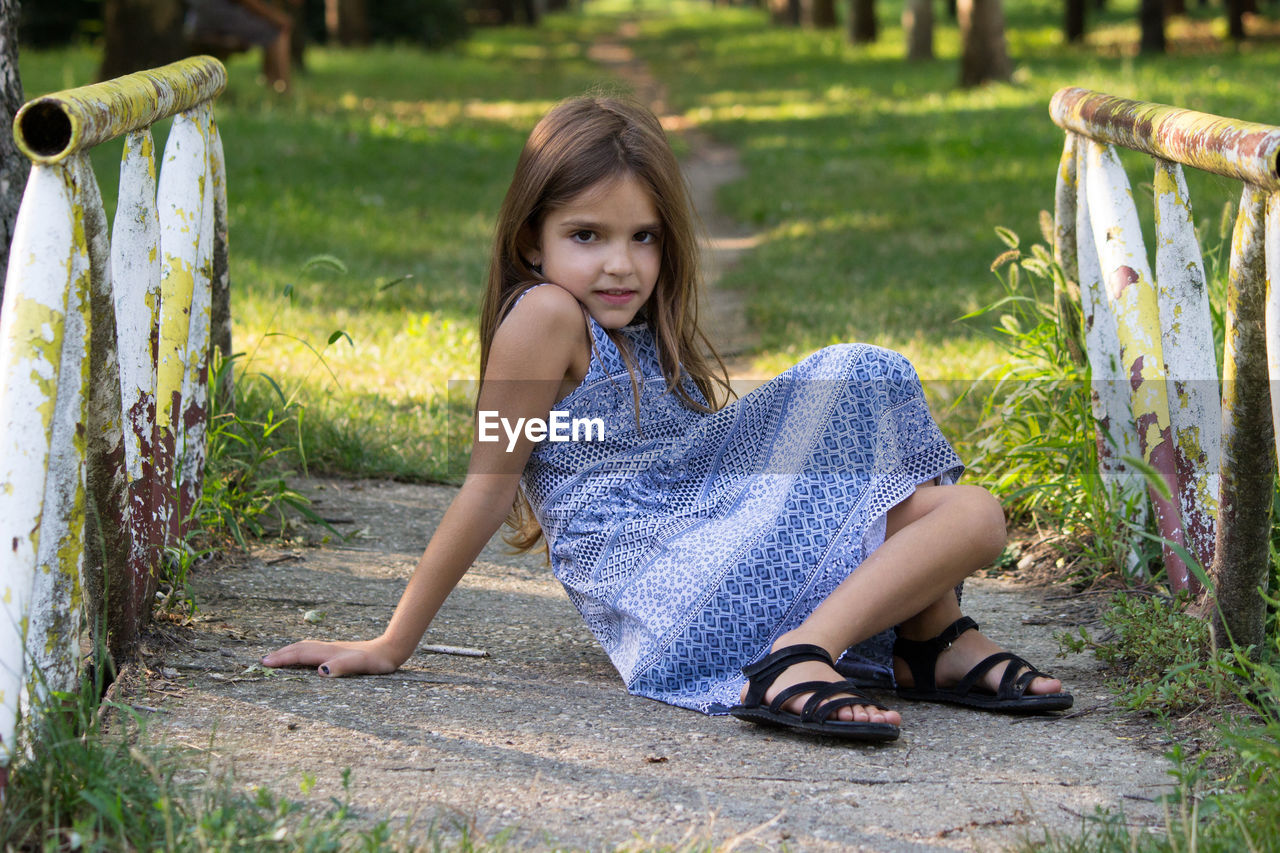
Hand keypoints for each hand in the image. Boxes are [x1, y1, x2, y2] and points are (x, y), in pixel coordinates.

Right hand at [261, 637, 404, 676]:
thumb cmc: (376, 661)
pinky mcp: (338, 652)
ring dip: (289, 651)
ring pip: (306, 647)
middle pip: (299, 648)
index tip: (264, 663)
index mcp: (329, 653)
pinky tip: (303, 657)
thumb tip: (321, 671)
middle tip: (262, 661)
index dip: (282, 659)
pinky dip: (301, 652)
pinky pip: (313, 650)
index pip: (300, 655)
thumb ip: (342, 667)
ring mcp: (333, 649)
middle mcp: (328, 648)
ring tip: (276, 657)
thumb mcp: (361, 665)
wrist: (391, 649)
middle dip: (281, 654)